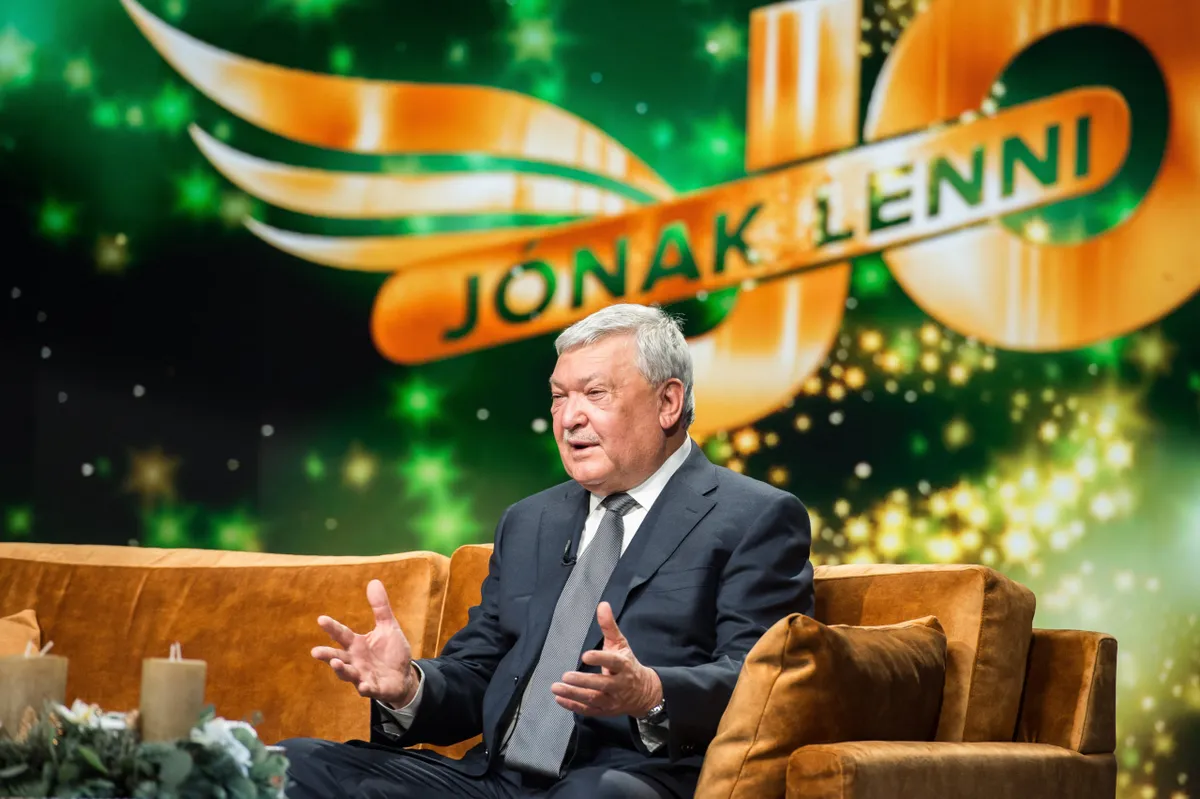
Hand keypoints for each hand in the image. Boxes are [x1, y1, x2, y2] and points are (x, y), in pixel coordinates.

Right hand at [311, 579, 417, 707]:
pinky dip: (365, 688)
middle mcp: (355, 660)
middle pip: (338, 657)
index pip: (342, 634)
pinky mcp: (375, 688)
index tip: (321, 619)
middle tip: (315, 651)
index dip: (332, 627)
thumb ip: (380, 607)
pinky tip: (364, 685)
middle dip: (327, 655)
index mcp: (356, 644)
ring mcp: (363, 675)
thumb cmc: (391, 652)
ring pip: (348, 674)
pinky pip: (368, 689)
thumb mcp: (388, 626)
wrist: (403, 675)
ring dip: (341, 670)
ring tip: (336, 663)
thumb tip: (374, 581)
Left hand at [551, 602, 662, 718]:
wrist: (643, 692)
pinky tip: (560, 699)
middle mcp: (619, 685)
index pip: (613, 662)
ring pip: (594, 699)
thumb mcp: (620, 644)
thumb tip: (602, 605)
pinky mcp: (605, 711)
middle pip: (602, 684)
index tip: (585, 656)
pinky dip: (574, 707)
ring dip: (574, 695)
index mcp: (624, 666)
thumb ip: (609, 626)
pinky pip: (589, 711)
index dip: (600, 659)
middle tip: (566, 676)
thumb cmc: (628, 664)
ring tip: (556, 688)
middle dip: (583, 681)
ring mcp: (612, 700)